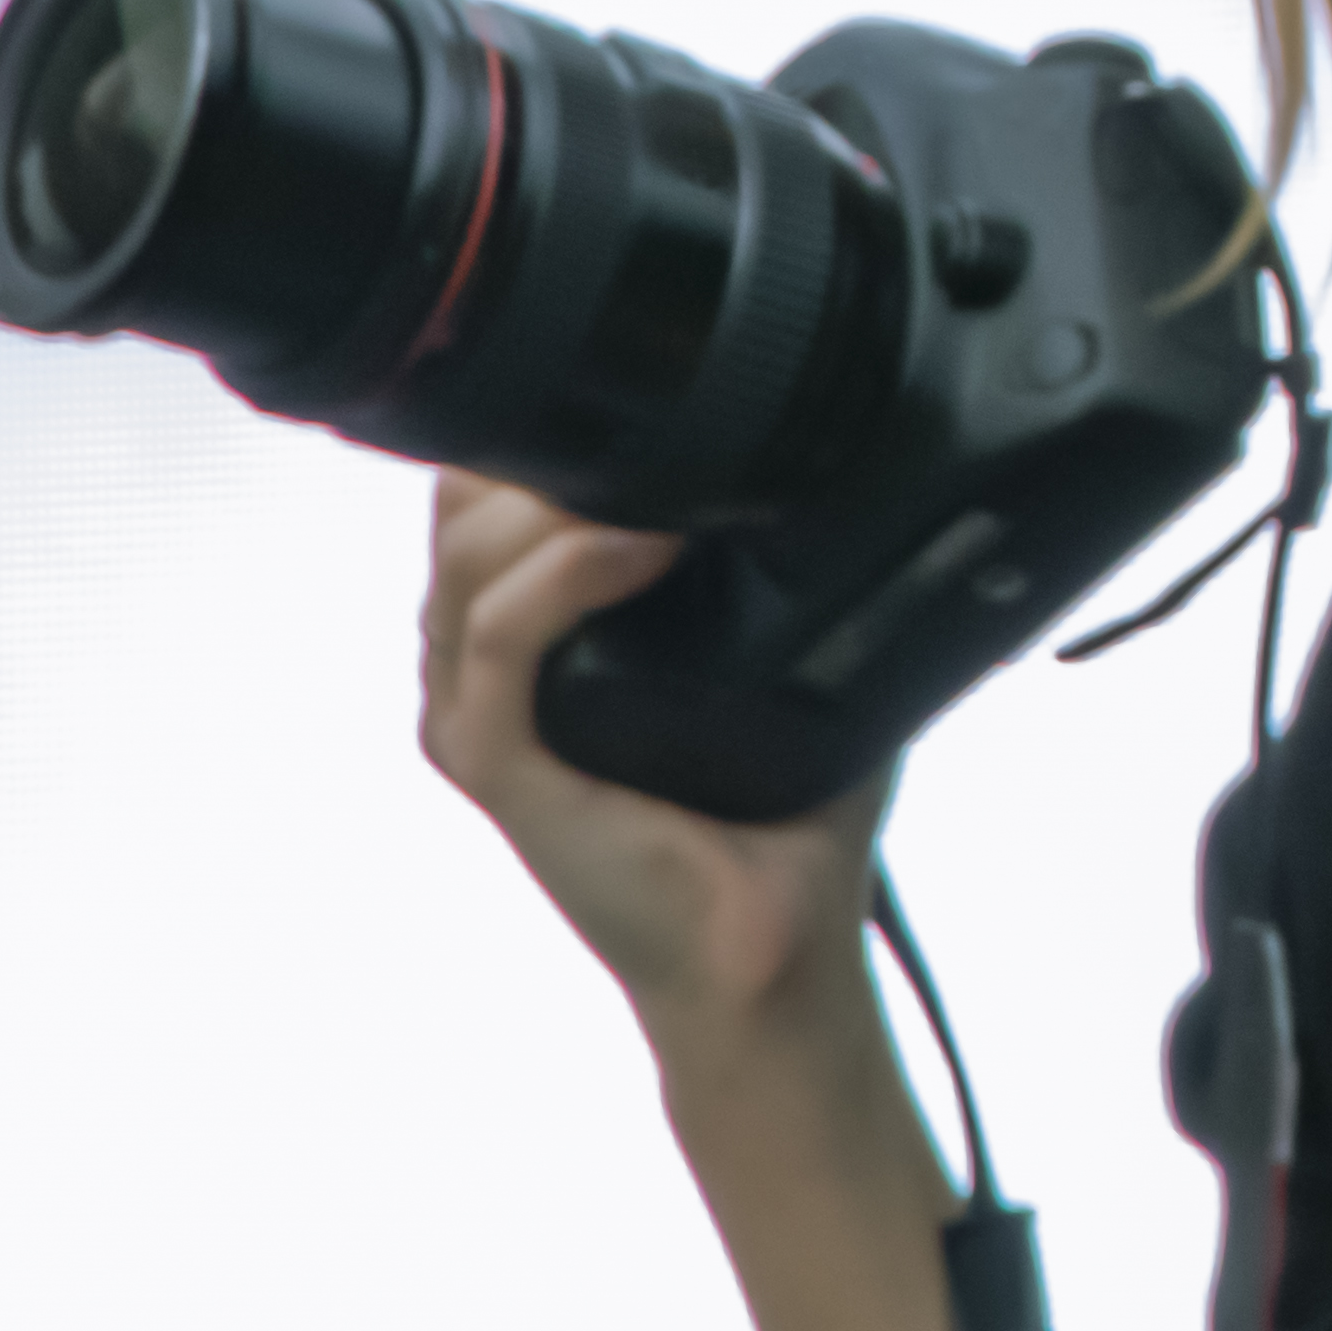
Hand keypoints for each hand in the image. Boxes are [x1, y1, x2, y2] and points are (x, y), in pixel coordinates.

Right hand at [417, 472, 883, 1065]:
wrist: (777, 940)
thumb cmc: (775, 811)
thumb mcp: (782, 652)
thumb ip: (788, 554)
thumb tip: (867, 452)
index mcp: (533, 633)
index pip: (489, 490)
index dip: (550, 426)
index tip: (655, 390)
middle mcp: (485, 667)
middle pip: (464, 505)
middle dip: (551, 443)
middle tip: (663, 421)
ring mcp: (479, 717)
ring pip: (468, 558)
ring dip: (561, 496)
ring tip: (665, 474)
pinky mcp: (498, 770)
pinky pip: (497, 643)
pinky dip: (564, 576)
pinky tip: (642, 545)